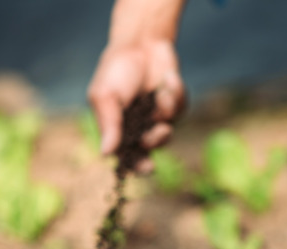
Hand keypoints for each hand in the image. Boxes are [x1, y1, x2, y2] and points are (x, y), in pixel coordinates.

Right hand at [87, 39, 184, 168]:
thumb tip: (105, 155)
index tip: (149, 168)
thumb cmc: (116, 70)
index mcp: (118, 130)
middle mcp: (139, 128)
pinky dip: (176, 93)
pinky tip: (169, 78)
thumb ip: (109, 125)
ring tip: (161, 94)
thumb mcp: (105, 96)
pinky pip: (181, 109)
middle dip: (158, 140)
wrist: (140, 44)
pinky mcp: (175, 106)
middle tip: (161, 130)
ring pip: (170, 129)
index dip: (138, 166)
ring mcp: (158, 118)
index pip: (128, 156)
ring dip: (167, 110)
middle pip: (151, 149)